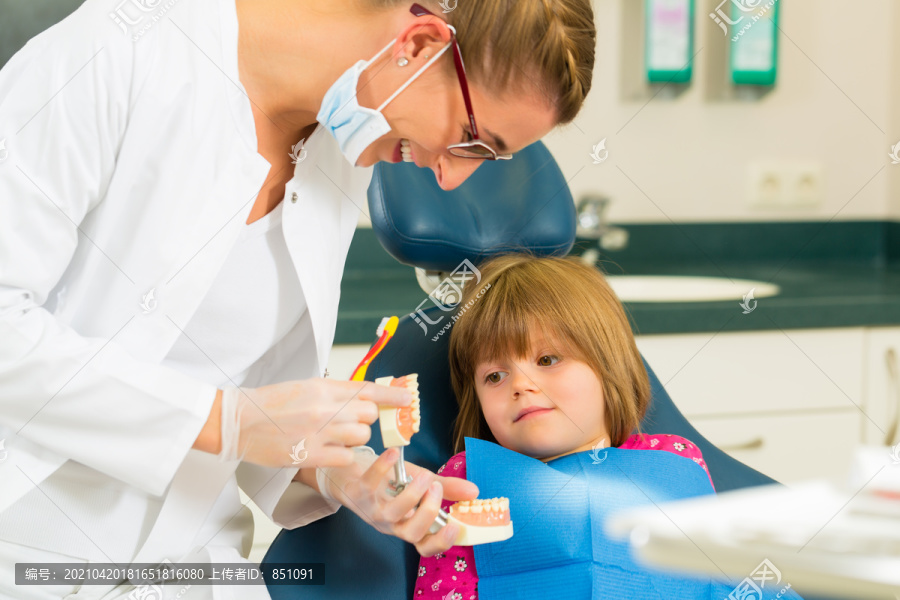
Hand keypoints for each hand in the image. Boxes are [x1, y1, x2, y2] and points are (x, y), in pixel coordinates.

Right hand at [220, 379, 411, 468]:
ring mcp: (318, 430)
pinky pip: (346, 458)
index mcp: (323, 386)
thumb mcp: (304, 387)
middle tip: (352, 426)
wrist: (239, 421)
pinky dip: (343, 458)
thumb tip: (361, 399)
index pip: (367, 389)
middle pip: (368, 414)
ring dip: (354, 440)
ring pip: (361, 436)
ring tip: (336, 440)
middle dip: (366, 422)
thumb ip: (332, 392)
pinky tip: (329, 454)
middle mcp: (324, 406)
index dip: (391, 395)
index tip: (407, 399)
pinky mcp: (310, 453)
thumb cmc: (269, 404)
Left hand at [318, 448, 477, 556]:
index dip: (441, 542)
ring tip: (422, 477)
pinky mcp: (357, 492)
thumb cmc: (389, 481)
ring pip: (393, 514)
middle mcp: (390, 523)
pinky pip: (369, 485)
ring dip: (411, 495)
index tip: (455, 526)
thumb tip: (475, 492)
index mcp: (407, 525)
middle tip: (436, 489)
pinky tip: (395, 454)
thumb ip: (447, 488)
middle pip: (411, 534)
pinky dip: (382, 467)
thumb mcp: (421, 483)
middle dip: (428, 513)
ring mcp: (373, 510)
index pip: (425, 546)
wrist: (352, 470)